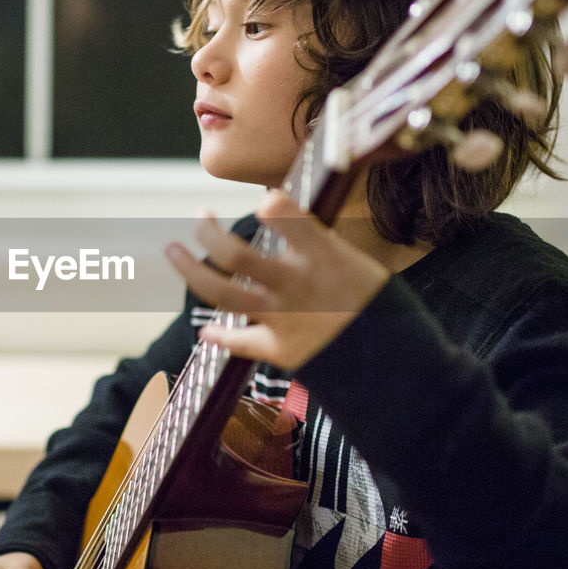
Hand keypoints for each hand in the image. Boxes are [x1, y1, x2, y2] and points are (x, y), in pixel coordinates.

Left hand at [165, 190, 389, 368]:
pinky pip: (241, 342)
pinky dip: (221, 337)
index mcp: (323, 257)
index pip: (287, 218)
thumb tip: (278, 214)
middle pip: (236, 254)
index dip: (271, 206)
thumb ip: (316, 243)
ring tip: (172, 250)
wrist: (395, 367)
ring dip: (191, 270)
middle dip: (208, 232)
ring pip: (223, 292)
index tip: (262, 202)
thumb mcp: (359, 263)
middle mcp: (295, 284)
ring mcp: (283, 317)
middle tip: (199, 218)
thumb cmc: (379, 307)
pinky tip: (206, 332)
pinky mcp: (280, 349)